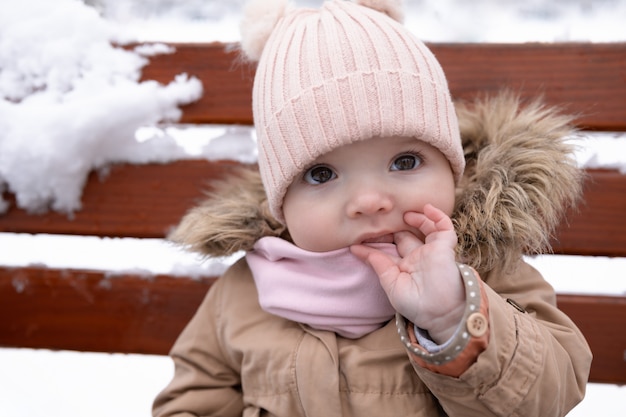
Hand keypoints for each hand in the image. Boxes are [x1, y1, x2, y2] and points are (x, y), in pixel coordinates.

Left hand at [350, 204, 464, 342]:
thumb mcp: (392, 285)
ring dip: (414, 219)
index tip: (355, 243)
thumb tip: (358, 250)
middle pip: (403, 236)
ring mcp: (432, 251)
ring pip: (424, 228)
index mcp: (404, 269)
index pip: (387, 252)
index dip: (373, 247)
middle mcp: (418, 258)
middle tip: (378, 222)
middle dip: (391, 229)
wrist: (442, 313)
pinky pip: (444, 227)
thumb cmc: (417, 305)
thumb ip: (378, 265)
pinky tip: (427, 208)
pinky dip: (437, 216)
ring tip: (403, 214)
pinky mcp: (445, 246)